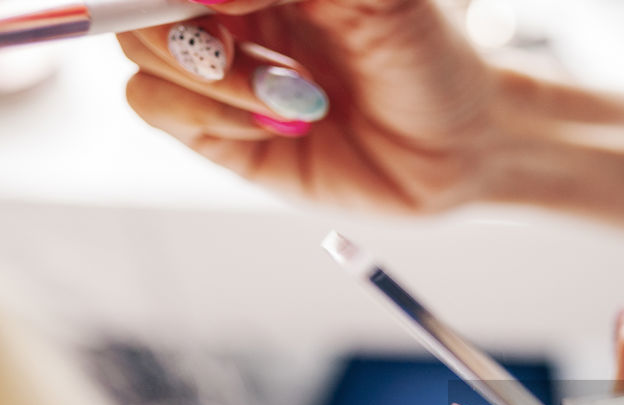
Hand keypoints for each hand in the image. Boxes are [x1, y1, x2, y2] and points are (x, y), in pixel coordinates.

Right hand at [118, 0, 497, 212]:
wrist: (459, 146)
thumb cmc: (429, 57)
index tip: (234, 3)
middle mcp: (229, 8)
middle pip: (140, 0)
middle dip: (186, 25)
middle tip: (241, 40)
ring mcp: (217, 65)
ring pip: (141, 47)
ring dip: (217, 73)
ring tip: (305, 97)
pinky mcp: (214, 129)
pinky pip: (155, 104)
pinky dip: (207, 111)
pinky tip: (283, 123)